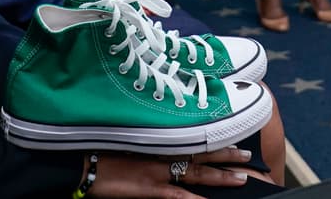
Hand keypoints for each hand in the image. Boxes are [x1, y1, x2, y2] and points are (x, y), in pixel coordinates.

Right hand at [87, 147, 257, 196]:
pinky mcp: (149, 189)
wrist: (82, 163)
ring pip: (196, 174)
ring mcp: (157, 172)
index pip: (192, 140)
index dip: (213, 141)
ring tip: (241, 179)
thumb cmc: (101, 150)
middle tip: (248, 156)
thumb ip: (147, 142)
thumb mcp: (127, 141)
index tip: (233, 137)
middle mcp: (162, 153)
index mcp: (158, 142)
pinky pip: (177, 196)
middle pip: (200, 155)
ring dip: (220, 177)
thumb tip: (161, 145)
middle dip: (226, 156)